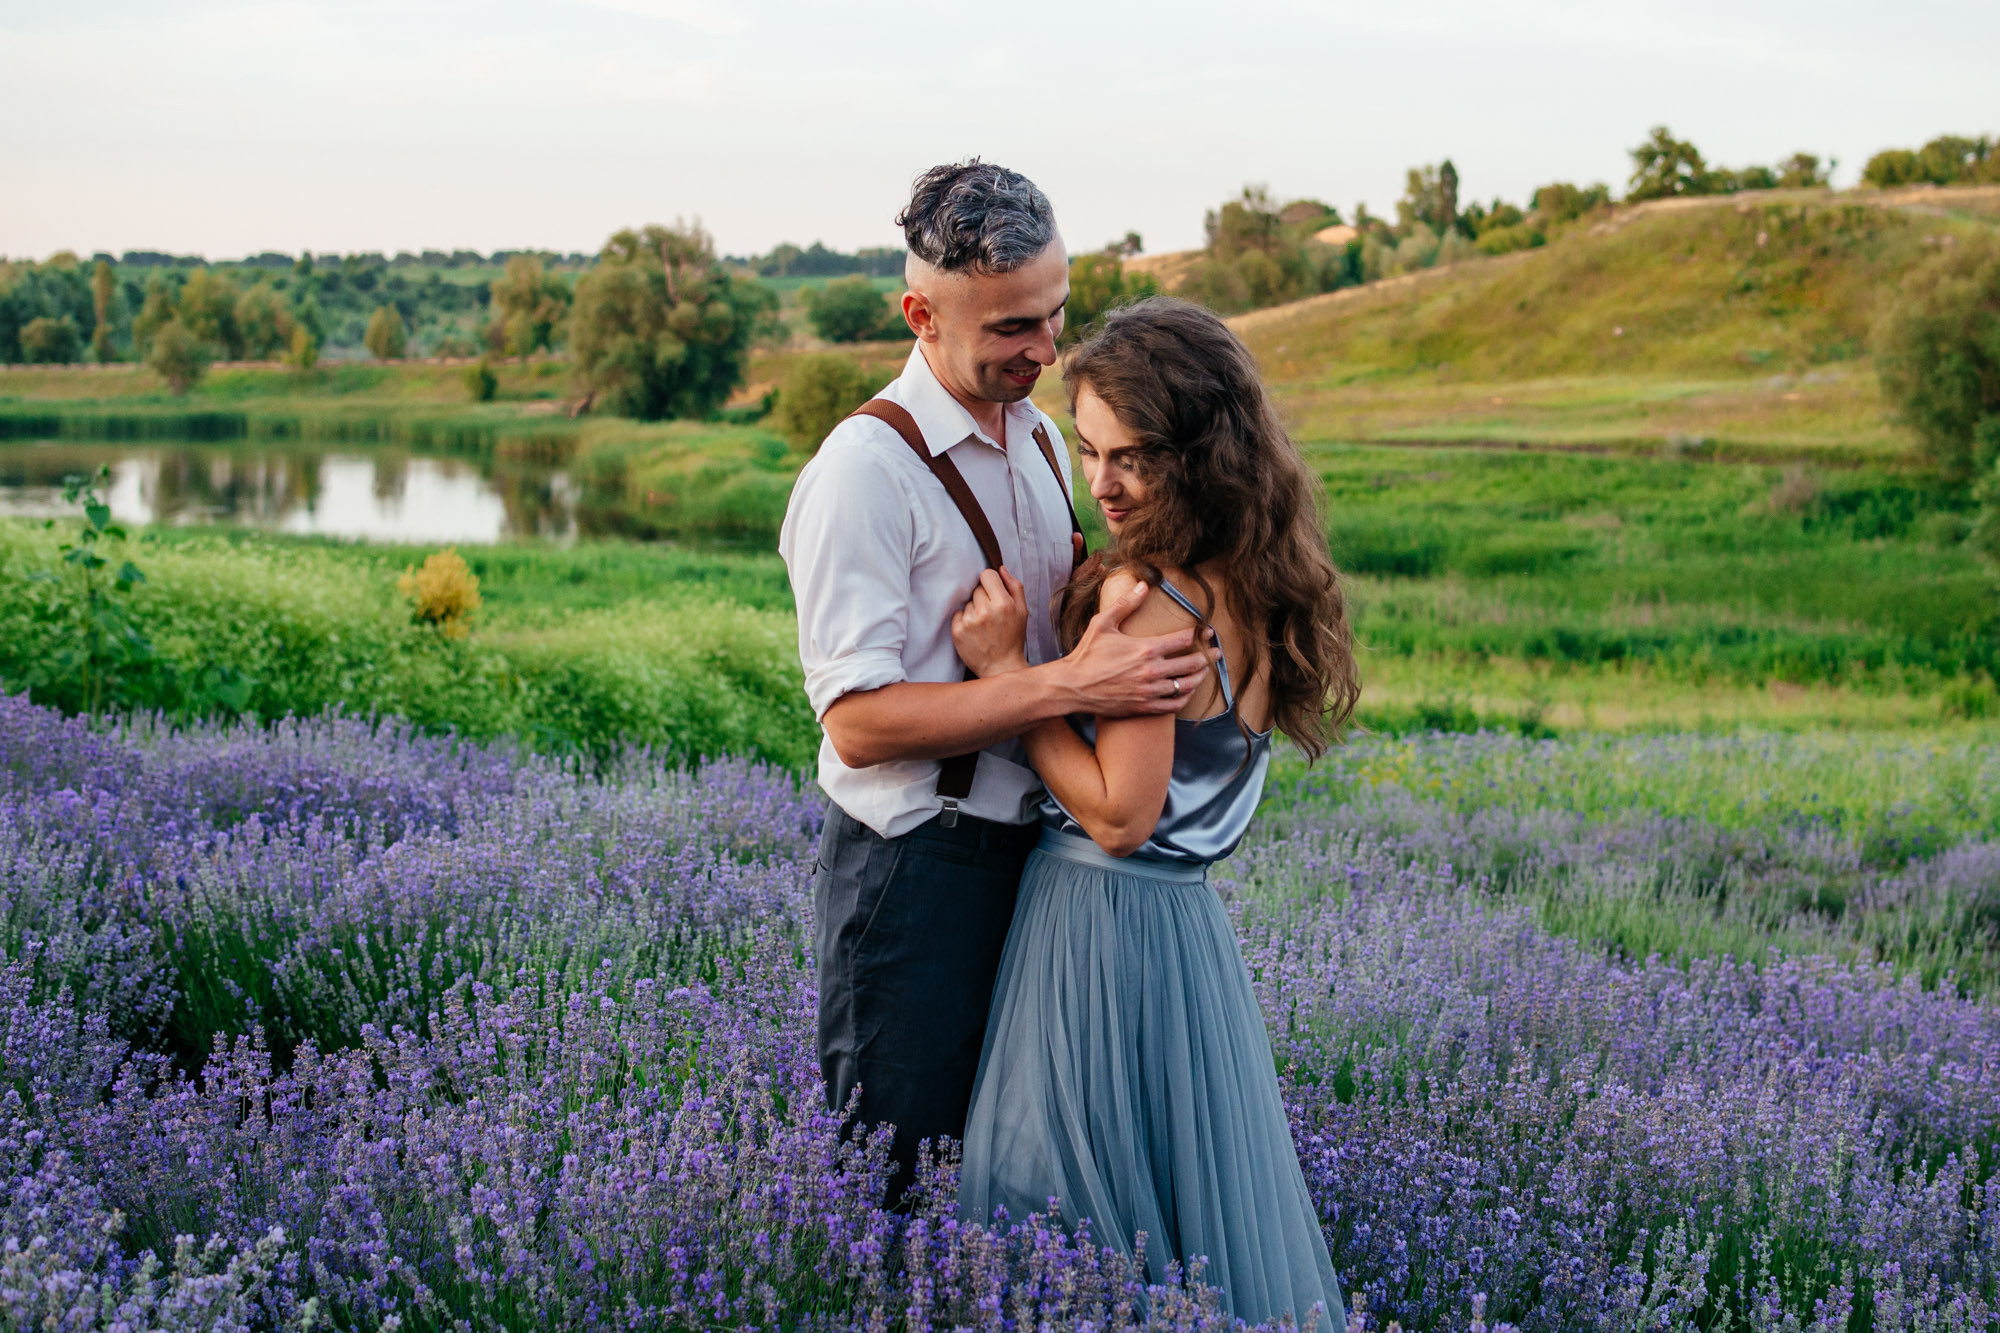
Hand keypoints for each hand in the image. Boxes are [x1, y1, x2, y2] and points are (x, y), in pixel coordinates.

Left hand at [952, 567, 1030, 676]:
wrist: (1001, 667)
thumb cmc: (1013, 638)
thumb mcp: (1023, 611)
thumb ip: (1014, 586)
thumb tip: (1000, 568)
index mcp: (1003, 603)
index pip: (987, 575)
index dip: (990, 582)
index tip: (993, 593)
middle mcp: (985, 611)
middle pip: (976, 588)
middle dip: (983, 597)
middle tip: (991, 614)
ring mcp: (970, 621)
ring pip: (967, 602)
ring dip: (974, 609)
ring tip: (983, 625)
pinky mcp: (957, 631)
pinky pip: (957, 614)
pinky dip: (964, 620)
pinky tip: (974, 631)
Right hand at [1058, 580, 1220, 717]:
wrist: (1072, 687)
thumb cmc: (1086, 654)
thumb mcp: (1102, 623)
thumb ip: (1126, 604)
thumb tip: (1144, 584)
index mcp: (1144, 648)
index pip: (1182, 640)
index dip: (1198, 634)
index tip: (1207, 632)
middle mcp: (1151, 671)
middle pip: (1191, 664)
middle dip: (1207, 656)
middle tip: (1215, 652)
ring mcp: (1149, 691)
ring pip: (1186, 685)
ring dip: (1199, 677)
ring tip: (1204, 670)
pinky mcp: (1144, 706)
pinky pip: (1173, 705)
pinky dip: (1184, 697)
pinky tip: (1186, 691)